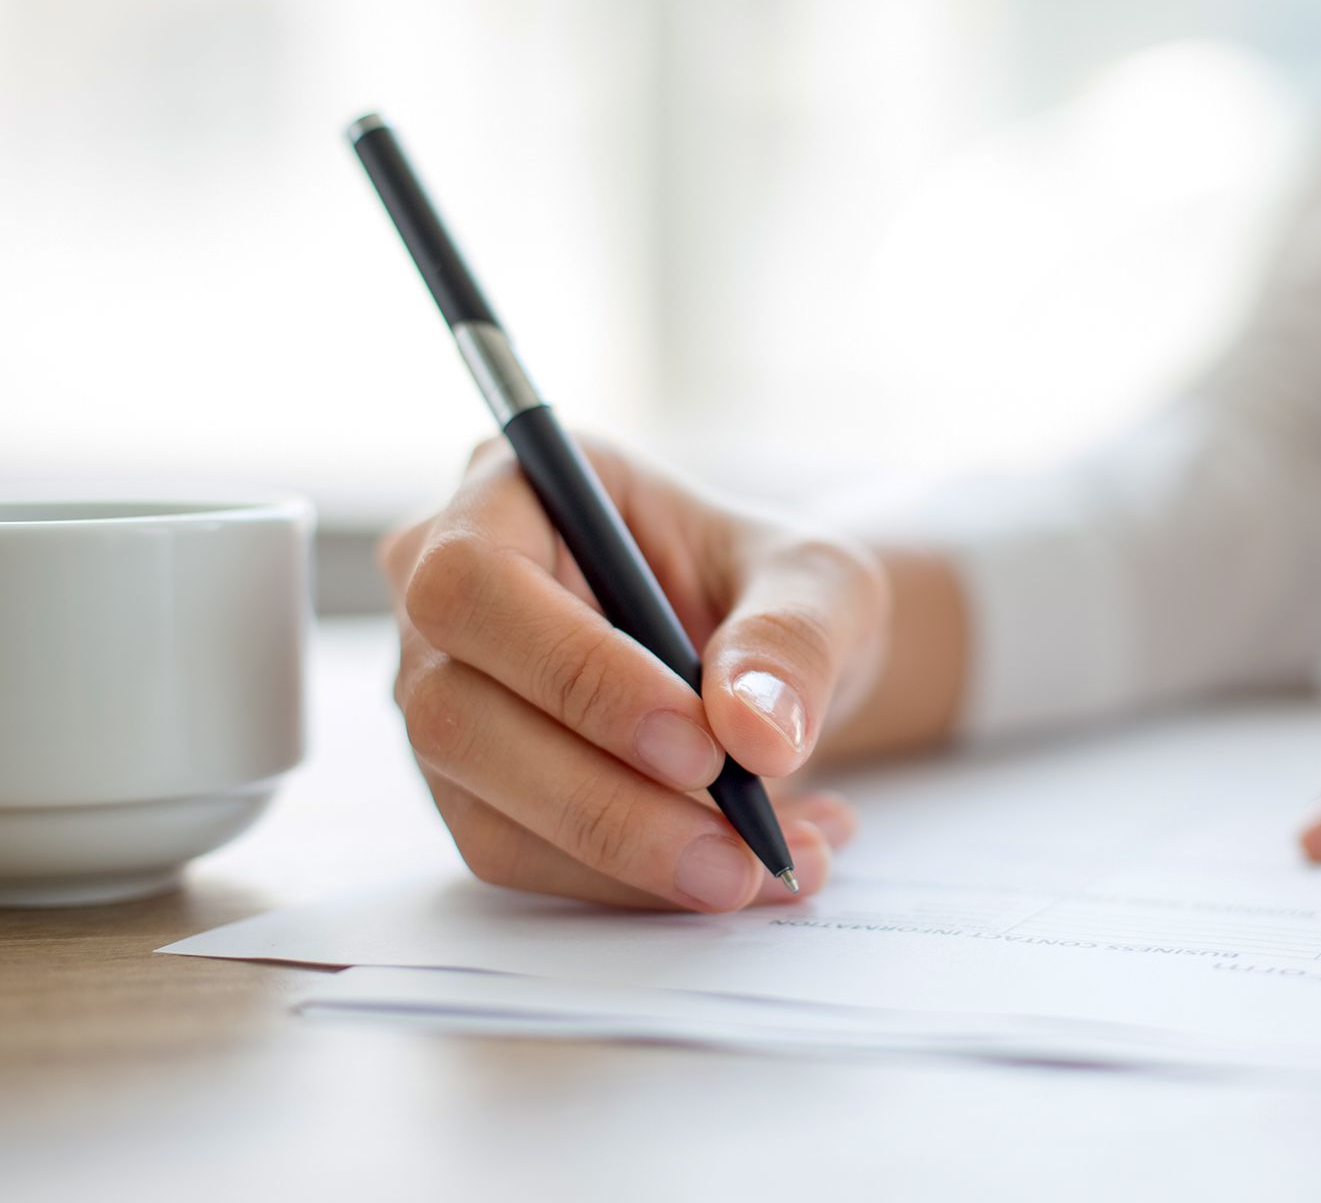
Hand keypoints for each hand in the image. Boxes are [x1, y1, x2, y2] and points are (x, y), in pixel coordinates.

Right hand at [380, 437, 886, 910]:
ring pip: (485, 810)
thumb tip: (756, 733)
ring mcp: (444, 697)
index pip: (477, 581)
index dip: (575, 672)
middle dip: (604, 800)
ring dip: (631, 863)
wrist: (774, 665)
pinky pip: (525, 862)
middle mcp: (443, 594)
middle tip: (737, 849)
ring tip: (766, 866)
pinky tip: (743, 871)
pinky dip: (637, 887)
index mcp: (512, 490)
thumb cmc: (774, 590)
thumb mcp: (821, 582)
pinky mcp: (472, 790)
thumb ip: (793, 638)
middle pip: (456, 714)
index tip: (699, 746)